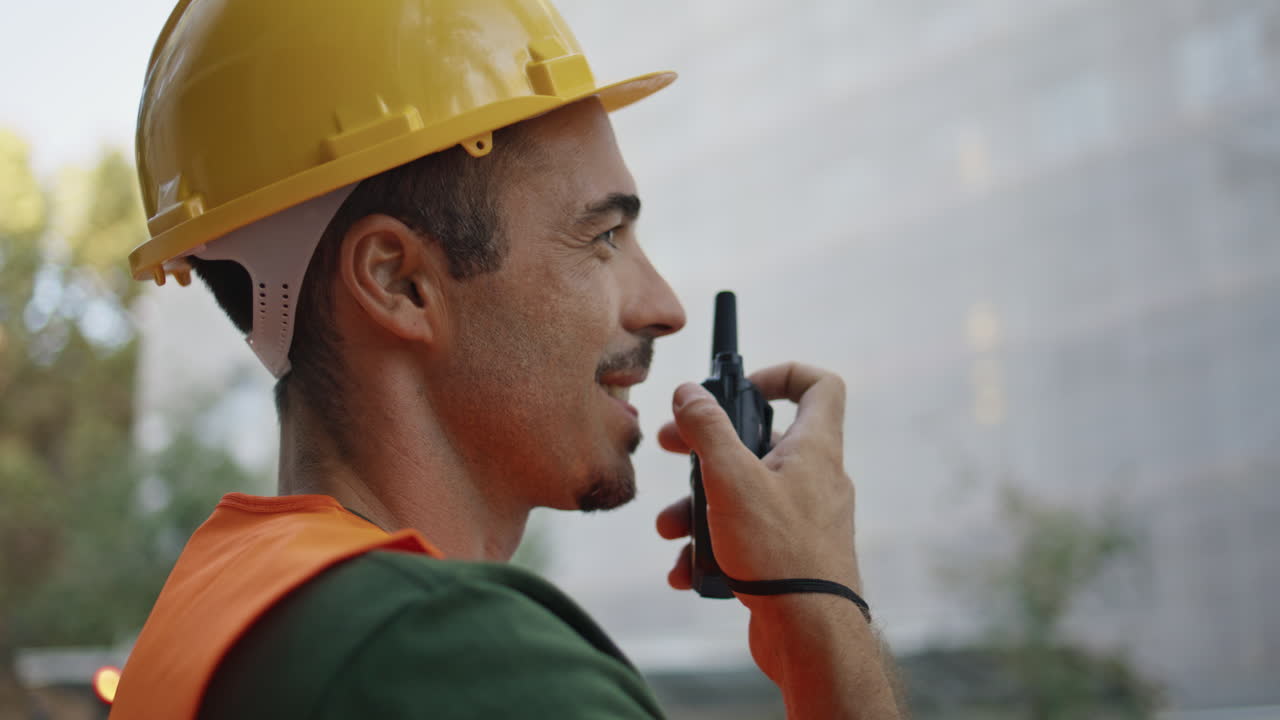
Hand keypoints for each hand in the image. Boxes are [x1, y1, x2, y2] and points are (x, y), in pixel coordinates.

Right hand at [655, 362, 859, 597]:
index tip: (740, 387)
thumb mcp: (732, 480)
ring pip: (744, 494)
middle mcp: (815, 479)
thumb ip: (707, 430)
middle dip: (708, 447)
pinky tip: (686, 569)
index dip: (782, 373)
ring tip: (670, 528)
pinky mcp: (789, 555)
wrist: (809, 635)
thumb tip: (689, 392)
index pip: (819, 386)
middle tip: (670, 448)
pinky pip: (746, 536)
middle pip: (761, 441)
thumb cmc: (780, 553)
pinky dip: (713, 546)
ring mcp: (803, 519)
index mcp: (814, 449)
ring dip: (699, 507)